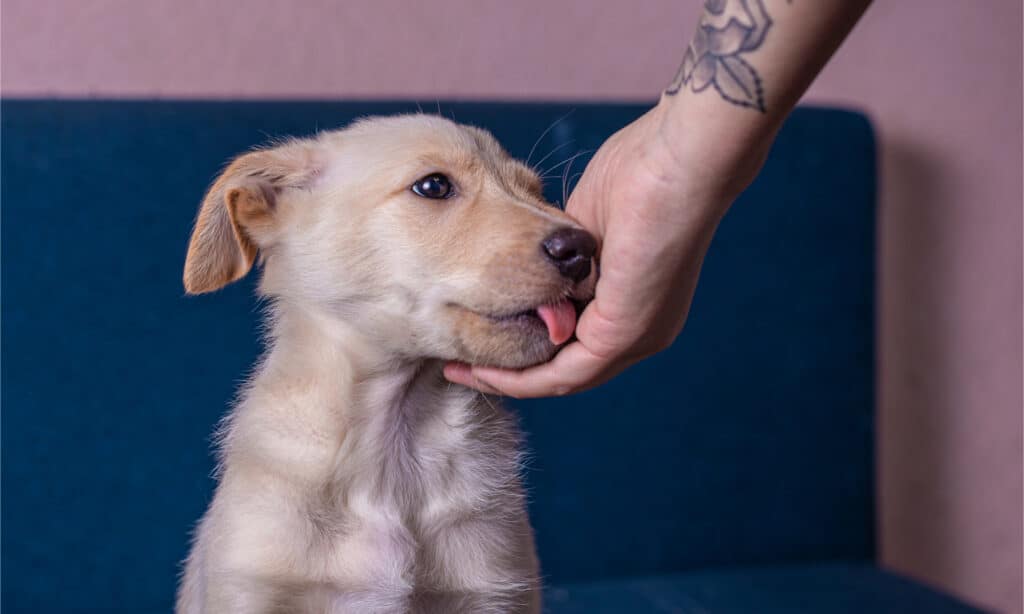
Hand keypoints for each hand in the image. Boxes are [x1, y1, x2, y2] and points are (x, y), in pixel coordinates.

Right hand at [444, 101, 763, 397]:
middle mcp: (642, 331)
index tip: (482, 333)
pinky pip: (564, 374)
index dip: (527, 345)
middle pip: (565, 368)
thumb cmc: (641, 170)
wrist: (677, 157)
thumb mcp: (583, 225)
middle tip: (461, 365)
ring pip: (562, 379)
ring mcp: (638, 338)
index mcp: (636, 302)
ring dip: (507, 380)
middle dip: (509, 372)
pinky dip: (522, 378)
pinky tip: (484, 370)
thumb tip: (528, 269)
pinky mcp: (624, 334)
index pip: (575, 341)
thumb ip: (557, 257)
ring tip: (462, 371)